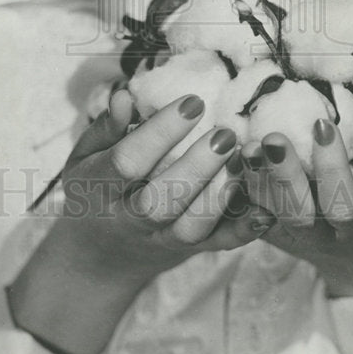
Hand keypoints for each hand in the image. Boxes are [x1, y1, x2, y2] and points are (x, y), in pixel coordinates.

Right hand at [8, 89, 274, 353]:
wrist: (98, 257)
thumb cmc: (96, 189)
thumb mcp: (86, 156)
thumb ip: (106, 128)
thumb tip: (126, 96)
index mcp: (99, 188)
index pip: (126, 163)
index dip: (160, 133)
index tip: (193, 102)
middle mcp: (128, 219)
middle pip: (159, 204)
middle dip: (196, 168)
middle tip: (226, 133)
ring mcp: (160, 239)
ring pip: (190, 229)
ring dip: (221, 195)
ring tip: (243, 158)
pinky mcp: (188, 252)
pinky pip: (217, 245)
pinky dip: (244, 229)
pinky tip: (266, 207)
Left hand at [240, 73, 352, 296]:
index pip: (344, 203)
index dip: (331, 168)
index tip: (322, 124)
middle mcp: (321, 231)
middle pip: (299, 214)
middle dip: (285, 177)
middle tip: (272, 138)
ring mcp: (289, 232)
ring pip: (267, 213)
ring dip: (256, 178)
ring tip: (246, 144)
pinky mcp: (265, 226)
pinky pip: (244, 212)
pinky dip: (236, 186)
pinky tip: (229, 155)